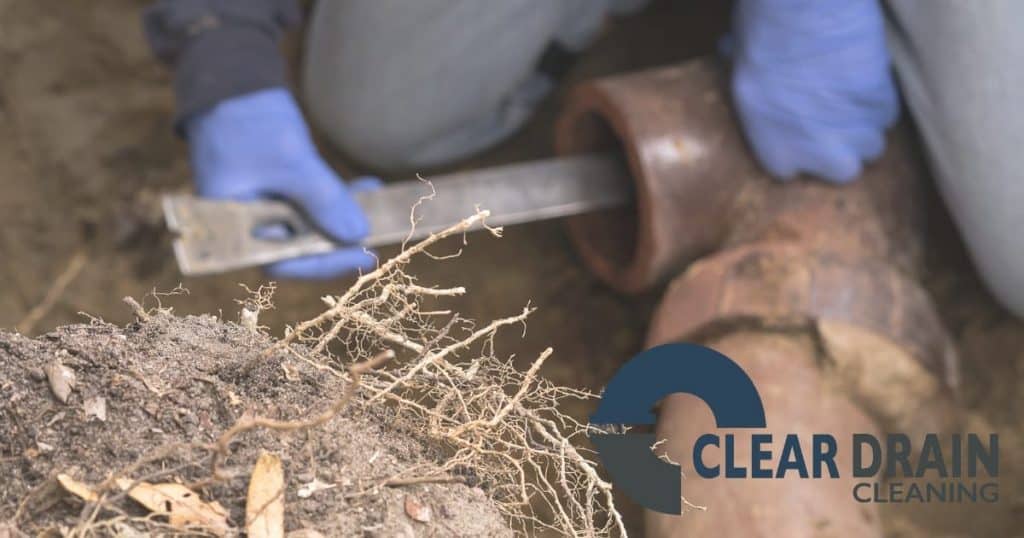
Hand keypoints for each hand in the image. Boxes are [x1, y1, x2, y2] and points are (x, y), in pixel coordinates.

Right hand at [186, 87, 376, 278]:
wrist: (231, 78)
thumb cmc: (249, 121)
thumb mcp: (291, 162)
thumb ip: (323, 200)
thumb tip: (357, 236)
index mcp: (234, 226)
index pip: (279, 262)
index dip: (322, 263)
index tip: (362, 254)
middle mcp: (247, 223)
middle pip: (297, 248)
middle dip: (338, 241)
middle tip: (377, 238)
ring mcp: (264, 205)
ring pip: (309, 225)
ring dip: (342, 216)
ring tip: (375, 201)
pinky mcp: (278, 188)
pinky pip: (310, 203)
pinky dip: (335, 197)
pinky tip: (366, 186)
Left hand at [729, 0, 898, 182]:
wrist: (804, 13)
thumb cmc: (761, 36)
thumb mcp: (736, 65)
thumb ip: (743, 76)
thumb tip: (729, 52)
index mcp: (774, 151)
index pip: (791, 172)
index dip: (798, 149)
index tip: (798, 131)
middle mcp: (818, 153)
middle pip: (844, 169)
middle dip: (842, 150)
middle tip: (833, 122)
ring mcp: (855, 132)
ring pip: (872, 145)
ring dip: (864, 127)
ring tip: (851, 101)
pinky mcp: (882, 105)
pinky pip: (888, 114)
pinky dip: (879, 101)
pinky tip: (865, 80)